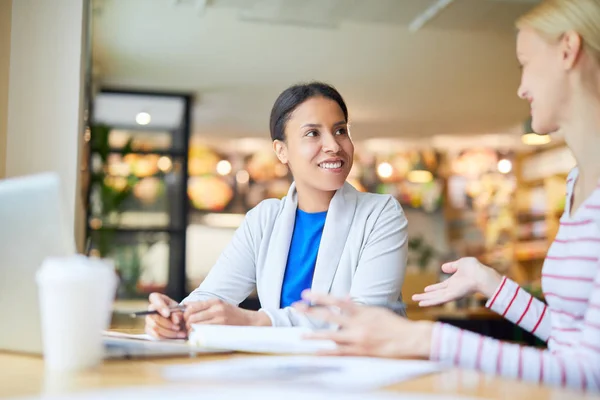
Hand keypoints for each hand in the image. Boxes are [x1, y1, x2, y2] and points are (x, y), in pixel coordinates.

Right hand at [145, 292, 186, 338]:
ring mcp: (148, 320)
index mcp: (158, 298)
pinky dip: (167, 337)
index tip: (168, 314)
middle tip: (178, 327)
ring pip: (155, 327)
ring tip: (180, 332)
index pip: (155, 298)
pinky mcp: (149, 330)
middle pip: (155, 316)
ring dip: (169, 332)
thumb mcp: (180, 310)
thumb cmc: (177, 313)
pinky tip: (176, 336)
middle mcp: (150, 308)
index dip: (160, 306)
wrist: (178, 322)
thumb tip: (175, 320)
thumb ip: (178, 313)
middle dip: (168, 324)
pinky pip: (156, 335)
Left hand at [183, 298, 271, 329]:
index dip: (185, 314)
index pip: (192, 307)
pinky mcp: (221, 329)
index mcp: (215, 302)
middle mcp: (217, 309)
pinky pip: (203, 332)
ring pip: (196, 325)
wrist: (249, 321)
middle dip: (186, 324)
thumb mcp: (219, 305)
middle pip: (192, 316)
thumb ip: (203, 305)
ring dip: (191, 330)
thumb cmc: (232, 314)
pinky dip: (198, 335)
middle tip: (187, 328)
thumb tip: (185, 305)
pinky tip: (199, 335)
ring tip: (192, 332)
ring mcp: (219, 319)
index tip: (185, 319)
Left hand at [294, 291, 432, 358]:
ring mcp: (359, 338)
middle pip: (329, 316)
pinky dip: (329, 352)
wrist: (411, 339)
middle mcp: (358, 323)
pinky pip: (341, 353)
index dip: (320, 297)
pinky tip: (317, 353)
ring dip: (315, 335)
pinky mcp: (362, 351)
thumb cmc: (394, 324)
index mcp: (362, 311)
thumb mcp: (376, 310)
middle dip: (311, 311)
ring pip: (332, 335)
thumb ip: (359, 307)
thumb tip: (345, 298)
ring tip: (301, 335)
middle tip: (296, 306)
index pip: (336, 301)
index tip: (306, 293)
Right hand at [411, 257, 501, 306]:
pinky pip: (438, 300)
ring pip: (435, 298)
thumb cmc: (475, 268)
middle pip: (436, 294)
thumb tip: (442, 267)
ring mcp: (451, 293)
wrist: (482, 275)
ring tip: (414, 300)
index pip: (441, 286)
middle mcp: (452, 289)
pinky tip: (421, 303)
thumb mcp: (461, 263)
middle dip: (426, 295)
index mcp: (455, 282)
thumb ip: (452, 266)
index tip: (425, 289)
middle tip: (415, 297)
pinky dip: (429, 302)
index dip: (433, 288)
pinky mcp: (451, 296)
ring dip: (425, 299)